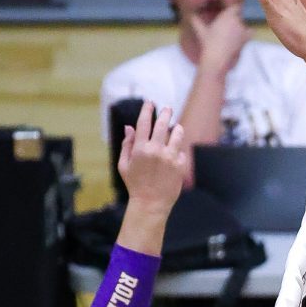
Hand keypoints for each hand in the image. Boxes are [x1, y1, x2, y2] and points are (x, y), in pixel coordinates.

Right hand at [117, 101, 187, 215]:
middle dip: (165, 113)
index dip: (147, 110)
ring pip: (177, 134)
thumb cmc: (135, 184)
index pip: (144, 123)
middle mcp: (156, 150)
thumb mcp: (124, 165)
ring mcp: (170, 157)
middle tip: (167, 108)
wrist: (151, 203)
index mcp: (140, 149)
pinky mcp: (180, 165)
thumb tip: (129, 127)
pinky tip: (173, 157)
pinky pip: (181, 151)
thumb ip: (127, 144)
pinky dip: (178, 151)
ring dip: (177, 129)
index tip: (150, 103)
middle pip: (163, 124)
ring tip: (176, 128)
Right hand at [189, 2, 248, 73]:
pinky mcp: (246, 38)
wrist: (216, 58)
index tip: (228, 13)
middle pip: (238, 16)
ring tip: (231, 34)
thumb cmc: (207, 43)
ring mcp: (243, 29)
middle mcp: (236, 21)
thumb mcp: (200, 31)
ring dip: (240, 27)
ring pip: (243, 24)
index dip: (232, 9)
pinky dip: (247, 33)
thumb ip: (196, 21)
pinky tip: (241, 37)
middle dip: (234, 19)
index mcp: (227, 16)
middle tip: (227, 26)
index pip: (235, 7)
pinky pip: (250, 32)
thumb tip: (191, 15)